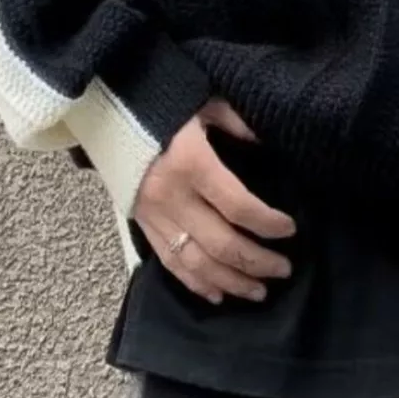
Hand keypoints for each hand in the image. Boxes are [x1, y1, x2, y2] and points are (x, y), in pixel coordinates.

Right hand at [132, 98, 295, 305]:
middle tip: (284, 270)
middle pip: (220, 243)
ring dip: (230, 282)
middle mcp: (171, 197)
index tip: (291, 230)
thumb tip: (268, 143)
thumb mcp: (205, 102)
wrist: (108, 111)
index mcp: (192, 163)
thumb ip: (237, 123)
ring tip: (258, 291)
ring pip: (195, 263)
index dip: (267, 223)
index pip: (238, 206)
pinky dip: (194, 283)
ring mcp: (152, 216)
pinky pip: (169, 263)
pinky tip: (218, 295)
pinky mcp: (140, 225)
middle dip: (256, 262)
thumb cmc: (164, 102)